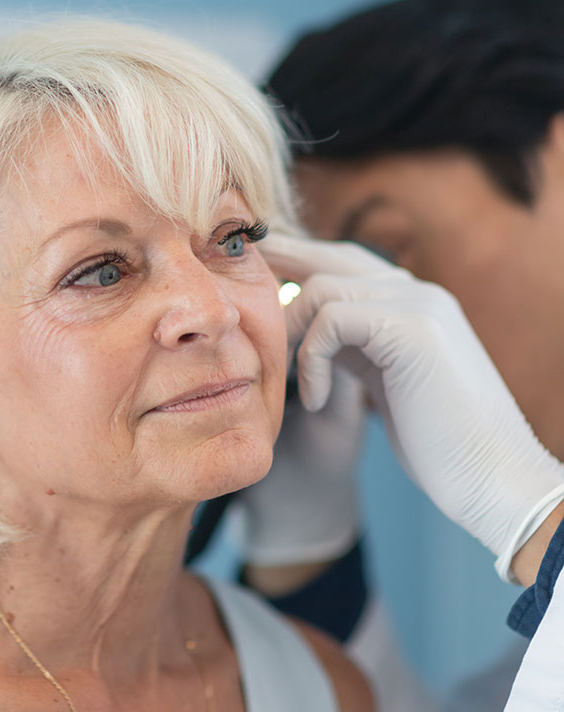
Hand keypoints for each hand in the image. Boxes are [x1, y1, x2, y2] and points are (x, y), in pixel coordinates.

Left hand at [261, 233, 563, 581]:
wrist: (492, 478)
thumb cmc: (437, 441)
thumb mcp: (384, 381)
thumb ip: (354, 348)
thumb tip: (308, 330)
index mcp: (413, 304)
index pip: (346, 263)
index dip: (302, 261)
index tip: (263, 267)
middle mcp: (417, 293)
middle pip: (333, 257)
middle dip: (285, 261)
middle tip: (242, 272)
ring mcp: (418, 303)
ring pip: (323, 289)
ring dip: (293, 336)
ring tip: (289, 379)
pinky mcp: (412, 326)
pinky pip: (332, 320)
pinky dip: (311, 360)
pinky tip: (315, 400)